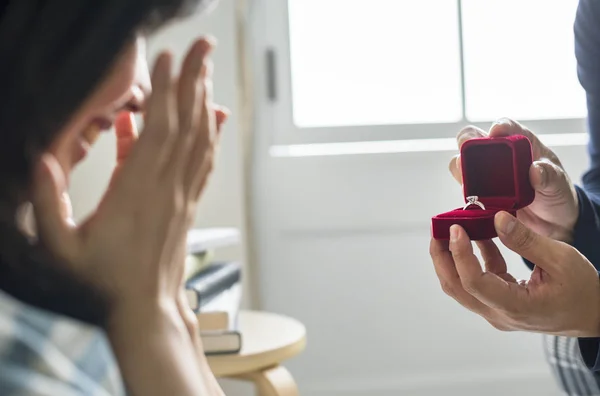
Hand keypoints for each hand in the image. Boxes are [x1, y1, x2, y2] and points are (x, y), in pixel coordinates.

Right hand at [30, 37, 227, 315]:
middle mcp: (167, 189)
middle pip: (186, 125)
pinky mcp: (188, 204)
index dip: (166, 92)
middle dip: (194, 81)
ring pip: (200, 140)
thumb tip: (40, 158)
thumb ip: (48, 202)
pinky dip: (211, 135)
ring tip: (207, 70)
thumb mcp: (61, 247)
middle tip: (203, 47)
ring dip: (205, 102)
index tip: (167, 59)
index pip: (157, 132)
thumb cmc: (103, 281)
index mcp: (136, 193)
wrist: (146, 308)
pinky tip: (214, 117)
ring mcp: (182, 196)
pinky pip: (204, 162)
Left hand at [430, 212, 599, 336]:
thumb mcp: (562, 260)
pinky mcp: (499, 304)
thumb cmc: (582, 291)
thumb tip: (497, 218)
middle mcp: (499, 313)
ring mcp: (497, 311)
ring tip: (450, 230)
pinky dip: (474, 259)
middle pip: (456, 287)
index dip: (460, 254)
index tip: (455, 228)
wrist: (593, 315)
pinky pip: (477, 282)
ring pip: (461, 287)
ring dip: (452, 258)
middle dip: (442, 256)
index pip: (474, 282)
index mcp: (515, 307)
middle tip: (438, 228)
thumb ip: (526, 240)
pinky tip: (478, 237)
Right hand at [449, 118, 578, 242]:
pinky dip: (465, 192)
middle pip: (473, 139)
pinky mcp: (479, 193)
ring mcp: (486, 175)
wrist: (552, 222)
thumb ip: (550, 176)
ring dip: (461, 170)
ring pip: (461, 163)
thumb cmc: (556, 194)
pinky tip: (473, 201)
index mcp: (521, 144)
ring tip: (469, 184)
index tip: (495, 132)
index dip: (499, 126)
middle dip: (466, 144)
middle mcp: (498, 155)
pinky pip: (465, 189)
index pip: (507, 127)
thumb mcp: (559, 185)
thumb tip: (535, 170)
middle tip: (467, 158)